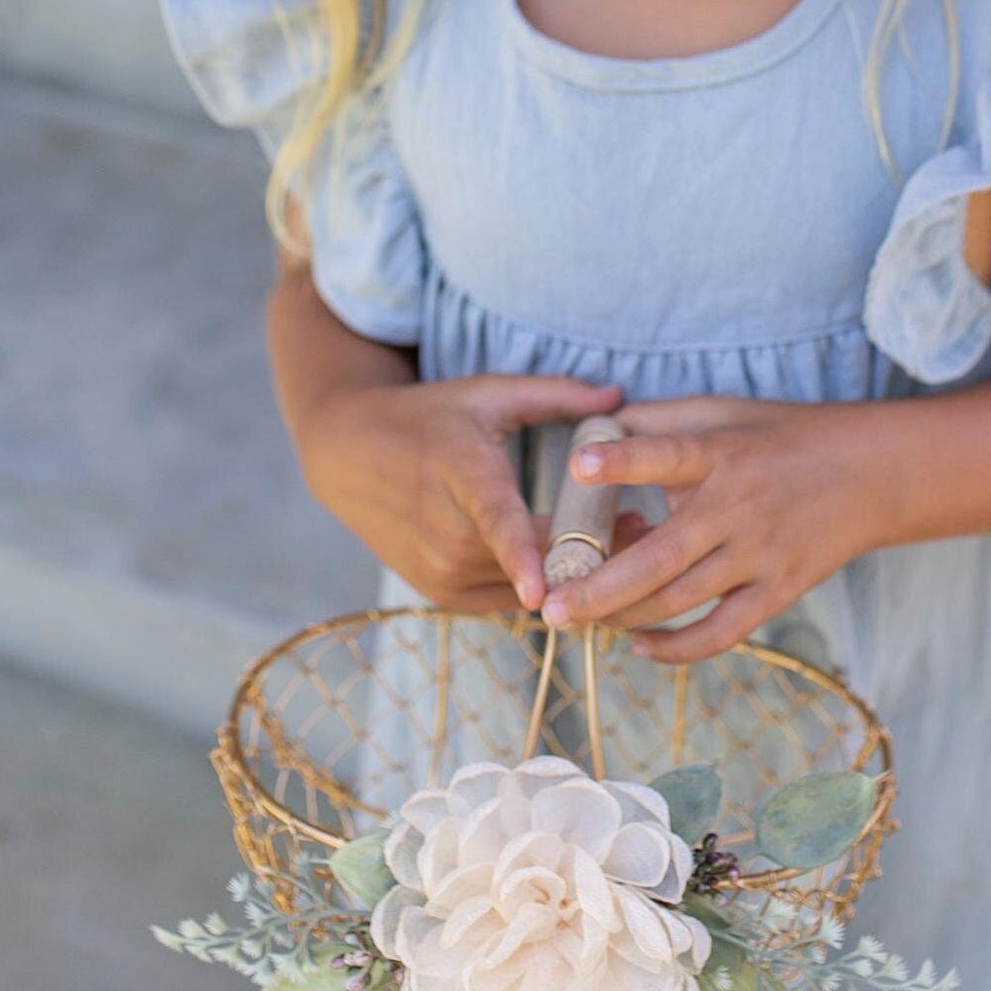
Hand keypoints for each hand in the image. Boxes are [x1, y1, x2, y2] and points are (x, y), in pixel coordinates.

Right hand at [301, 373, 627, 614]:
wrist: (348, 455)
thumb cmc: (428, 416)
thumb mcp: (488, 393)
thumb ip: (555, 395)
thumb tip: (618, 397)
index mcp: (462, 474)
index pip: (495, 522)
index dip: (520, 558)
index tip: (541, 592)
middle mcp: (446, 533)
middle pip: (532, 557)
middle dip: (591, 547)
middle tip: (642, 525)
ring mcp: (440, 571)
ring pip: (525, 584)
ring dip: (568, 569)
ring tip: (612, 536)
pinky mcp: (441, 594)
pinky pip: (506, 597)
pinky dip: (535, 582)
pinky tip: (563, 558)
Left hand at [538, 395, 874, 661]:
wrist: (870, 473)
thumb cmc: (782, 436)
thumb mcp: (723, 411)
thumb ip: (659, 421)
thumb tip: (594, 427)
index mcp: (720, 454)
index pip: (667, 455)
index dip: (623, 460)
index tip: (579, 464)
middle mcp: (736, 508)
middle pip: (660, 559)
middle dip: (598, 589)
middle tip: (550, 609)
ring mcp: (758, 555)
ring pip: (679, 601)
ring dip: (623, 617)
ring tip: (578, 622)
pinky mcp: (778, 592)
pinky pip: (721, 632)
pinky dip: (677, 648)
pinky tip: (641, 645)